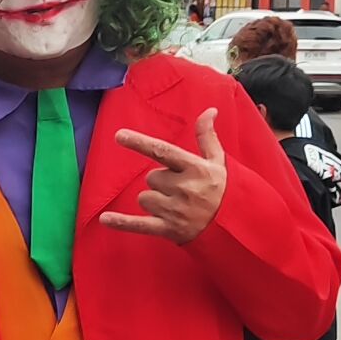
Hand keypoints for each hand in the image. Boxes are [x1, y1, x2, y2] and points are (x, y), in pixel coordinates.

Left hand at [99, 109, 227, 244]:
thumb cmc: (225, 190)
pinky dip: (121, 223)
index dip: (140, 143)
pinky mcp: (169, 229)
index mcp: (194, 168)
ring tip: (176, 207)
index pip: (163, 151)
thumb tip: (209, 110)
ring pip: (144, 198)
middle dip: (161, 183)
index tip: (119, 135)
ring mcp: (175, 210)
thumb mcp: (218, 161)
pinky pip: (138, 224)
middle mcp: (184, 188)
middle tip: (182, 191)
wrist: (235, 226)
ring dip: (155, 201)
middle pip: (151, 178)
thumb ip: (207, 136)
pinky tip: (104, 219)